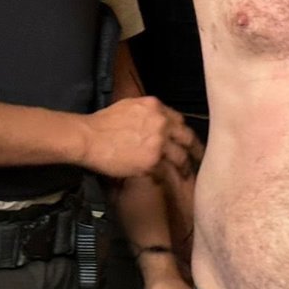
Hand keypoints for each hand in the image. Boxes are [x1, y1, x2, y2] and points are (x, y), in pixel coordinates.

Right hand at [78, 97, 203, 177]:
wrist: (88, 138)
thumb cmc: (101, 123)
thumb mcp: (128, 106)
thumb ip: (147, 112)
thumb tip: (154, 118)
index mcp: (156, 107)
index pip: (179, 120)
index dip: (183, 132)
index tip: (187, 140)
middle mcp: (161, 123)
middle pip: (187, 137)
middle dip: (196, 148)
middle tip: (200, 157)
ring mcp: (158, 142)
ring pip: (180, 157)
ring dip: (185, 167)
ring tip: (188, 174)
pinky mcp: (152, 161)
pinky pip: (165, 171)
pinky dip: (166, 178)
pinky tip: (165, 182)